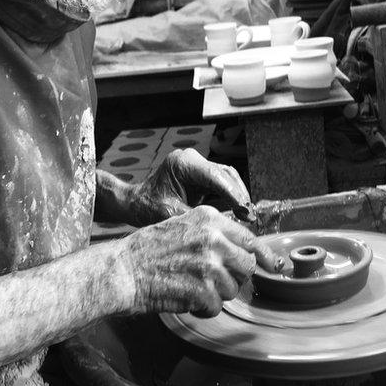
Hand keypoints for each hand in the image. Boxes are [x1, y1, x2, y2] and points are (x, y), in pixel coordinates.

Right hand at [115, 206, 277, 316]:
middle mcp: (214, 239)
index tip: (274, 266)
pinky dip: (202, 309)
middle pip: (247, 266)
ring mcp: (210, 265)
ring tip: (189, 286)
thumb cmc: (147, 251)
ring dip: (216, 294)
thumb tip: (246, 252)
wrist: (121, 270)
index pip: (250, 239)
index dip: (264, 256)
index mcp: (210, 219)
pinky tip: (184, 298)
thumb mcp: (183, 227)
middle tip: (212, 281)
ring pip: (233, 289)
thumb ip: (214, 235)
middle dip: (234, 277)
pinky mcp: (203, 291)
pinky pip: (216, 307)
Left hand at [126, 149, 251, 226]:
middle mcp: (192, 159)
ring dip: (238, 195)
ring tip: (247, 216)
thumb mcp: (171, 214)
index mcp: (183, 164)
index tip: (245, 211)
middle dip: (239, 195)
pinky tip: (239, 211)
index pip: (216, 176)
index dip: (234, 194)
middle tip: (250, 217)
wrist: (136, 202)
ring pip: (227, 176)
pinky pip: (222, 181)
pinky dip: (231, 195)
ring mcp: (197, 165)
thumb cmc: (147, 207)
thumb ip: (196, 217)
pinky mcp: (200, 173)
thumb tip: (222, 226)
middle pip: (226, 174)